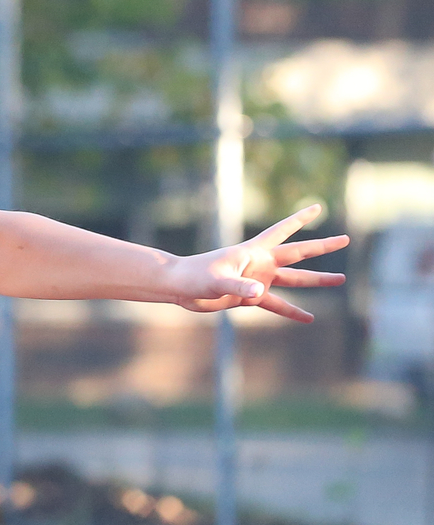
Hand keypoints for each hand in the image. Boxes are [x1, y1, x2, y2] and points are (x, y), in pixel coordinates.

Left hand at [167, 204, 347, 321]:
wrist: (180, 288)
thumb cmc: (194, 276)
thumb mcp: (216, 280)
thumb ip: (239, 286)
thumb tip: (259, 292)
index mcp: (253, 252)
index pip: (282, 231)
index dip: (300, 219)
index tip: (318, 206)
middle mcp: (260, 264)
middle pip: (298, 253)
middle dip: (322, 247)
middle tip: (345, 239)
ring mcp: (257, 280)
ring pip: (294, 280)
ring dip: (316, 280)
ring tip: (340, 279)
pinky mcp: (250, 298)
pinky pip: (276, 305)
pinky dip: (292, 311)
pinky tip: (309, 318)